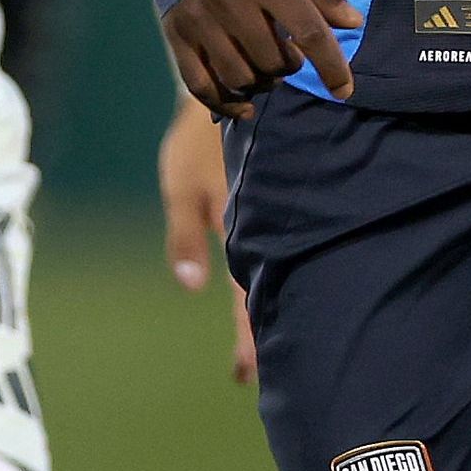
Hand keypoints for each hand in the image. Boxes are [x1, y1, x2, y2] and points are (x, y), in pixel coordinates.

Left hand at [159, 106, 258, 386]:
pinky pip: (287, 250)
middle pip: (273, 296)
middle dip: (267, 337)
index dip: (248, 340)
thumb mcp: (183, 188)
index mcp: (247, 236)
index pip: (248, 302)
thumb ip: (186, 238)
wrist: (235, 93)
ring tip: (277, 345)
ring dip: (280, 308)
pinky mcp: (283, 209)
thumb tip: (193, 287)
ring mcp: (281, 222)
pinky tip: (280, 289)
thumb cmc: (198, 141)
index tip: (246, 375)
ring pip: (285, 275)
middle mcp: (271, 234)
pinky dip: (283, 275)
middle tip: (263, 377)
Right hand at [162, 0, 356, 113]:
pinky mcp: (175, 34)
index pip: (308, 32)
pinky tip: (243, 106)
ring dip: (261, 83)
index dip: (331, 66)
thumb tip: (351, 24)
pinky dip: (224, 104)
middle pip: (272, 61)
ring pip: (239, 78)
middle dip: (290, 67)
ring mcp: (198, 20)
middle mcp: (229, 1)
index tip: (345, 90)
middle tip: (288, 53)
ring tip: (265, 67)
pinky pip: (200, 85)